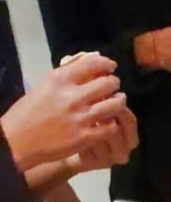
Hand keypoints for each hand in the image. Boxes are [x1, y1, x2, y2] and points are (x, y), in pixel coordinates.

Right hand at [1, 53, 126, 170]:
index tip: (111, 67)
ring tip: (119, 102)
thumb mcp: (46, 85)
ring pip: (114, 105)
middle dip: (114, 84)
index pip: (93, 63)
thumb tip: (90, 62)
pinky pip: (110, 127)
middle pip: (107, 84)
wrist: (20, 139)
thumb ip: (68, 75)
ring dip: (119, 102)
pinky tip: (111, 122)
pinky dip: (113, 123)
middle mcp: (72, 96)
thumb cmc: (31, 111)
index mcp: (60, 79)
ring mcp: (80, 117)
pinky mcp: (85, 136)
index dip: (106, 64)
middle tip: (115, 87)